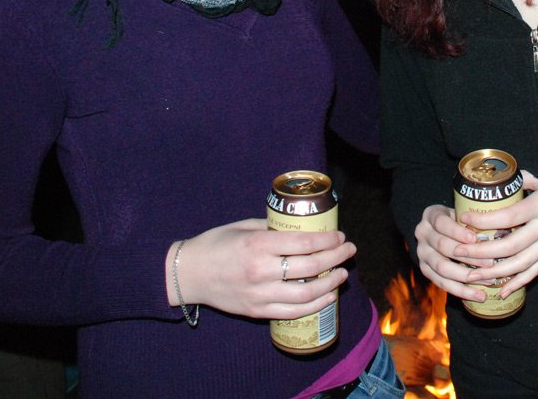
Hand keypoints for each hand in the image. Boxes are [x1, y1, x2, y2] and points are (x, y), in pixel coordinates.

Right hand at [165, 218, 354, 320]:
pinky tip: (327, 297)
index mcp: (259, 245)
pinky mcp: (257, 311)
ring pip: (306, 294)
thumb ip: (272, 228)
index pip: (304, 244)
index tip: (340, 236)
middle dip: (336, 258)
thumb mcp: (244, 227)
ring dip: (330, 284)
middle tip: (349, 251)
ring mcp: (260, 294)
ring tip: (341, 274)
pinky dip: (314, 305)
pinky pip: (292, 312)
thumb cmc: (216, 244)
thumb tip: (301, 227)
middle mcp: (262, 271)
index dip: (328, 240)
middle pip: (311, 267)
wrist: (188, 274)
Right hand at [413, 204, 493, 303]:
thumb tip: (501, 229)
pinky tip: (477, 295)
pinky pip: (442, 283)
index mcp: (431, 215)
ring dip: (466, 276)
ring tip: (488, 280)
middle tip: (491, 263)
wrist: (441, 230)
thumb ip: (475, 219)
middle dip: (468, 256)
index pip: (441, 223)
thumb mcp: (464, 212)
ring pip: (442, 267)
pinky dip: (460, 290)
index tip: (475, 239)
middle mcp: (422, 233)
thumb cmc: (460, 220)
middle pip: (443, 246)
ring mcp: (421, 253)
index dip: (457, 232)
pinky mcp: (425, 269)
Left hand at [454, 170, 537, 297]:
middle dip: (482, 252)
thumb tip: (491, 181)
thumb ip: (517, 181)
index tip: (464, 219)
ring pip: (520, 264)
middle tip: (460, 252)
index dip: (485, 220)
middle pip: (510, 246)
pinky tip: (501, 291)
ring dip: (495, 273)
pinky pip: (534, 272)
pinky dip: (517, 283)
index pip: (508, 217)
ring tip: (472, 275)